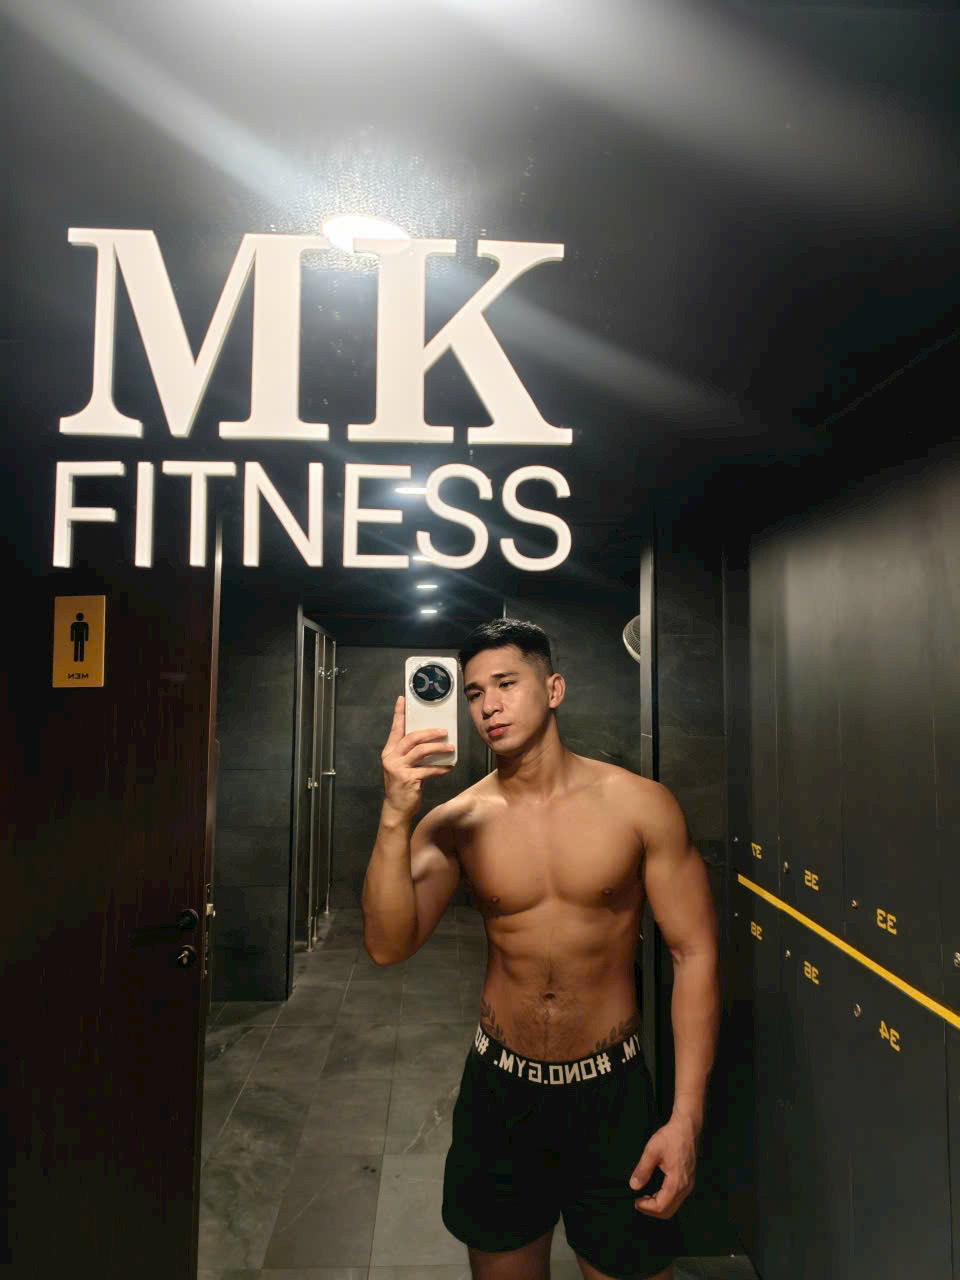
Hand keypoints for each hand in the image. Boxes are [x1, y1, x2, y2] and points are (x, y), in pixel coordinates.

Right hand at [380, 696, 453, 820]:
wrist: (396, 808)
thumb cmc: (401, 785)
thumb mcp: (401, 766)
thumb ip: (410, 754)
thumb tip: (431, 741)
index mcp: (389, 751)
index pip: (395, 728)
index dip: (399, 713)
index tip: (402, 698)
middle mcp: (391, 757)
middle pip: (412, 737)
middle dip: (430, 732)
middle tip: (444, 731)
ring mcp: (398, 768)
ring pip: (421, 751)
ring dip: (438, 748)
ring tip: (451, 748)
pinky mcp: (408, 779)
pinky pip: (428, 770)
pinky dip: (440, 768)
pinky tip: (449, 767)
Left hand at [628, 1115, 697, 1218]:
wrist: (687, 1127)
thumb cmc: (671, 1136)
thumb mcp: (652, 1150)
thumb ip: (643, 1170)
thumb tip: (634, 1186)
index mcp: (677, 1182)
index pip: (661, 1206)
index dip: (646, 1207)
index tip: (635, 1200)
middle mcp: (685, 1187)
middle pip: (668, 1211)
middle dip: (651, 1209)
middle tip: (638, 1201)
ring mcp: (688, 1185)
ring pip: (673, 1206)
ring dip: (658, 1205)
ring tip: (644, 1196)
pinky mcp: (688, 1181)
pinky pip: (676, 1198)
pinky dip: (664, 1199)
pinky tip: (654, 1190)